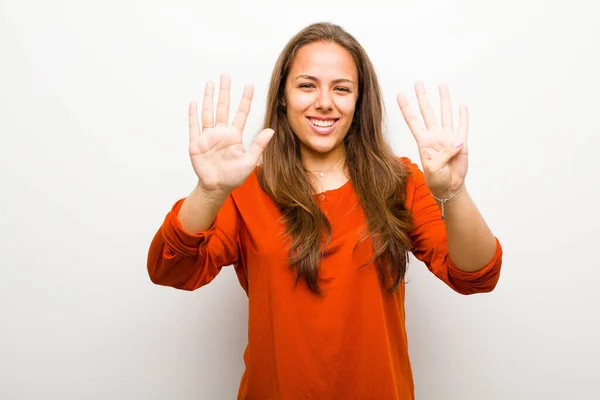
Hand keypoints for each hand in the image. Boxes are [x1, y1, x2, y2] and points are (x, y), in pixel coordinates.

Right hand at [189, 73, 273, 192]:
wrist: (217, 187)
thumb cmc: (234, 176)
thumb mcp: (249, 161)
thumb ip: (258, 145)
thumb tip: (271, 131)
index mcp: (234, 135)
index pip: (241, 113)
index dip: (245, 99)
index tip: (249, 85)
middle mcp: (221, 133)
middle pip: (223, 107)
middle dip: (224, 92)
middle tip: (225, 75)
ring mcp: (208, 137)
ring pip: (208, 112)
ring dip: (209, 98)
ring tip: (210, 83)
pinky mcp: (196, 143)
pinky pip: (194, 126)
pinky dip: (193, 115)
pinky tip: (195, 103)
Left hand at [397, 81, 467, 197]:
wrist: (449, 187)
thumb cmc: (436, 179)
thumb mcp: (433, 169)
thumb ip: (442, 155)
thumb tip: (457, 141)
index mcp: (423, 142)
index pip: (412, 121)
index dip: (406, 108)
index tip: (400, 94)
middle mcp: (434, 136)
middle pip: (427, 112)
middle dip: (422, 97)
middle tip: (418, 82)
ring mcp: (448, 138)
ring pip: (445, 114)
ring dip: (444, 100)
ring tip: (442, 86)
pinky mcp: (461, 143)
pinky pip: (462, 127)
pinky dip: (463, 116)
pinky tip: (461, 105)